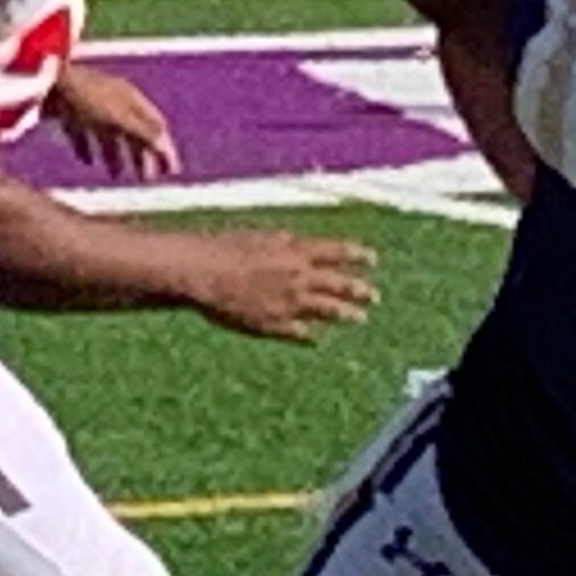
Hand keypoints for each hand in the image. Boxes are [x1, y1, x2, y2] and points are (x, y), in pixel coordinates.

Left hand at [47, 62, 180, 179]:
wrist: (42, 79)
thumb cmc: (85, 96)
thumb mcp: (118, 117)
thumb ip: (142, 133)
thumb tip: (167, 149)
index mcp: (130, 98)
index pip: (155, 125)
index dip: (165, 149)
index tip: (171, 172)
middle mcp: (113, 99)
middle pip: (133, 131)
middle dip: (141, 155)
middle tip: (145, 179)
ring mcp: (90, 104)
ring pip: (109, 133)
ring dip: (116, 155)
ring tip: (116, 175)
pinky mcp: (68, 110)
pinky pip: (82, 132)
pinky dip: (87, 147)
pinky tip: (86, 161)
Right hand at [188, 229, 379, 341]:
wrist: (201, 272)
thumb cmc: (223, 247)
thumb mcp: (258, 236)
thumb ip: (282, 242)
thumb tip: (295, 241)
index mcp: (295, 251)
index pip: (336, 252)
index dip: (357, 255)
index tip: (373, 258)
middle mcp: (298, 276)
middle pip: (339, 284)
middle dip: (360, 290)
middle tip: (375, 296)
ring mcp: (288, 302)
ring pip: (327, 310)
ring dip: (346, 314)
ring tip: (359, 318)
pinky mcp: (273, 323)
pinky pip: (298, 332)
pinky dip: (308, 335)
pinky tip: (315, 339)